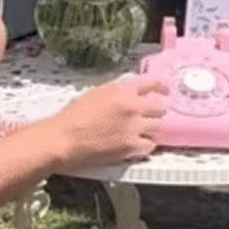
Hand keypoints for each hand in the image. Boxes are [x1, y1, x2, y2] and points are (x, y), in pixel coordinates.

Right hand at [38, 75, 168, 168]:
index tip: (165, 91)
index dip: (161, 87)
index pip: (152, 83)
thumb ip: (117, 93)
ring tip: (141, 132)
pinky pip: (150, 146)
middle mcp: (132, 105)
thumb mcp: (95, 94)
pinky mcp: (132, 146)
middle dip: (156, 112)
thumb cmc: (72, 117)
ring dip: (151, 129)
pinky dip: (145, 145)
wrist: (63, 139)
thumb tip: (130, 95)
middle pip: (159, 107)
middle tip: (149, 117)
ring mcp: (134, 126)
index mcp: (121, 89)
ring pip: (158, 126)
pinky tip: (136, 145)